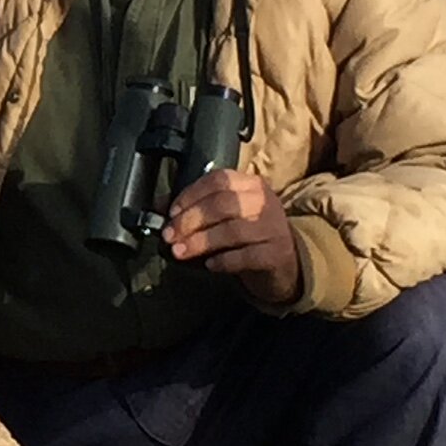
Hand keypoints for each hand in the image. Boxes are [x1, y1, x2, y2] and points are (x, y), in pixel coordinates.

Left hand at [163, 169, 301, 307]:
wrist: (285, 263)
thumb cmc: (248, 236)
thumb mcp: (226, 217)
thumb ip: (196, 208)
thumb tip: (159, 207)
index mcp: (250, 185)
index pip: (219, 180)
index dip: (191, 195)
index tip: (172, 212)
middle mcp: (263, 201)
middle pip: (223, 204)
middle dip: (191, 220)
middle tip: (170, 236)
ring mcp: (273, 227)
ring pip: (233, 230)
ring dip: (201, 242)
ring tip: (181, 252)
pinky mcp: (277, 253)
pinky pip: (247, 256)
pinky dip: (224, 261)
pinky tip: (210, 265)